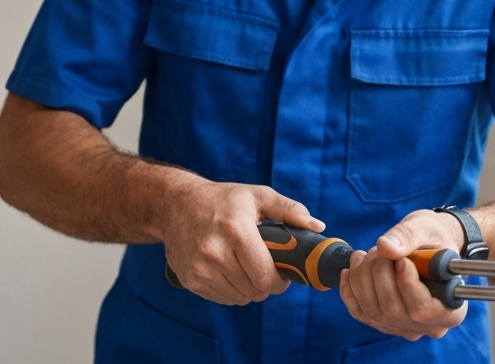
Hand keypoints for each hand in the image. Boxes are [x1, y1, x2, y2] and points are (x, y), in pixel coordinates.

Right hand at [161, 181, 323, 304]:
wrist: (176, 204)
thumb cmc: (223, 200)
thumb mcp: (258, 196)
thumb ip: (289, 209)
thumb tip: (317, 226)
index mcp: (236, 230)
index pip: (264, 276)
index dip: (280, 281)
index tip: (283, 275)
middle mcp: (214, 251)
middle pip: (254, 290)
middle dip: (266, 285)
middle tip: (266, 270)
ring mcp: (199, 268)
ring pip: (239, 297)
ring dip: (249, 289)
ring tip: (247, 269)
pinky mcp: (189, 279)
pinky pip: (222, 299)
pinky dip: (232, 291)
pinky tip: (230, 272)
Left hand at [339, 209, 467, 339]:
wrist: (429, 244)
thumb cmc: (435, 237)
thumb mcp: (428, 229)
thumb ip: (408, 237)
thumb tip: (385, 247)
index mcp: (451, 309)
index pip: (424, 310)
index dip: (407, 285)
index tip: (402, 260)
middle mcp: (428, 326)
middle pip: (394, 310)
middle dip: (381, 275)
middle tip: (380, 250)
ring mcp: (403, 327)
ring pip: (374, 311)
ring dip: (363, 279)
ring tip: (367, 254)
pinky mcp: (383, 322)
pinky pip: (360, 313)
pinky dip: (350, 291)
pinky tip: (351, 270)